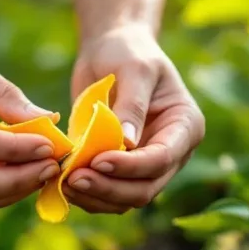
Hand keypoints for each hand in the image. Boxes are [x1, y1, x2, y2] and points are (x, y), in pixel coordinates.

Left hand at [64, 23, 204, 213]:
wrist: (110, 50)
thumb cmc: (127, 51)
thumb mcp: (133, 69)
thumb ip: (132, 106)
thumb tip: (128, 143)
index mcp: (185, 126)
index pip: (163, 158)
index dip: (131, 166)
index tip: (98, 161)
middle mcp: (171, 152)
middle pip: (146, 188)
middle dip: (110, 187)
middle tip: (74, 178)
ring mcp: (146, 165)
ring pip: (126, 199)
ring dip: (96, 196)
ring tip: (65, 182)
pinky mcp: (122, 169)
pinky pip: (108, 194)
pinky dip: (88, 194)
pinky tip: (63, 183)